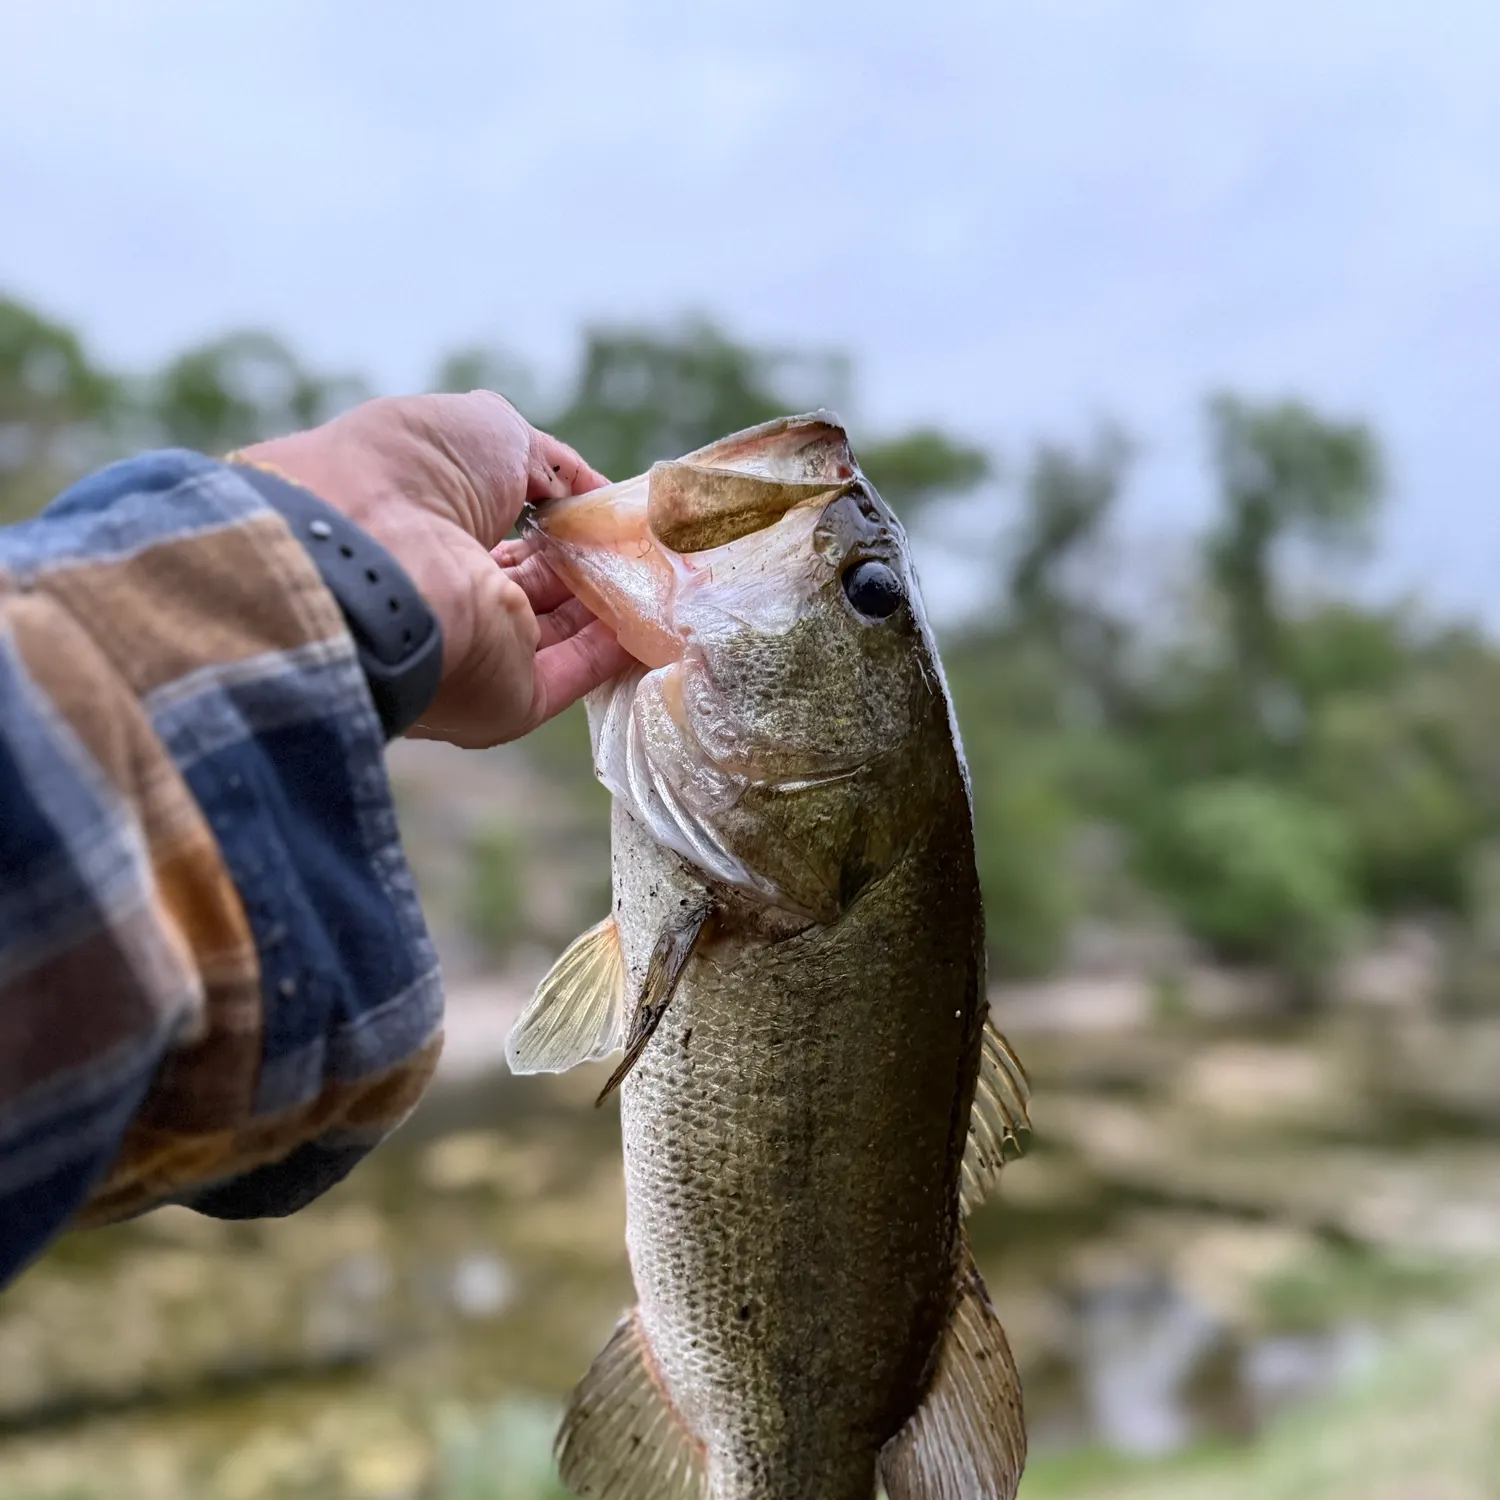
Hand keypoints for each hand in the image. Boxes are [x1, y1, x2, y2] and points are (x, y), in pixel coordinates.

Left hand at [239, 392, 632, 747]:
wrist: (374, 556)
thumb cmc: (415, 472)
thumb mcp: (490, 433)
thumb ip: (550, 464)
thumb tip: (595, 497)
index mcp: (427, 529)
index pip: (510, 534)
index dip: (566, 524)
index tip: (618, 515)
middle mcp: (448, 592)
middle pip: (540, 585)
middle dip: (597, 565)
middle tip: (655, 546)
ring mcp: (474, 648)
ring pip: (562, 630)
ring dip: (616, 603)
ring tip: (671, 573)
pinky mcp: (505, 698)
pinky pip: (575, 674)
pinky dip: (619, 648)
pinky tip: (659, 617)